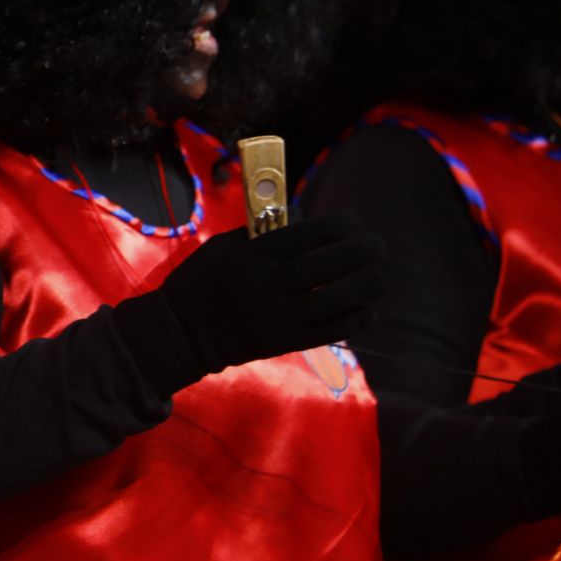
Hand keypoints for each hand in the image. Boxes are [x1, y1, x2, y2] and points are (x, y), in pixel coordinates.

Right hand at [137, 210, 382, 386]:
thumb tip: (307, 219)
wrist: (182, 332)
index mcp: (253, 255)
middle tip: (377, 245)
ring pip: (338, 298)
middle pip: (331, 263)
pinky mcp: (284, 342)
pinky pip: (332, 330)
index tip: (354, 221)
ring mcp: (278, 315)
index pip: (311, 233)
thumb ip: (260, 232)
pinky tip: (368, 309)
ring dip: (367, 285)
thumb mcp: (222, 247)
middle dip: (364, 251)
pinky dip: (357, 318)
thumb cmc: (201, 281)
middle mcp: (268, 283)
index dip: (342, 224)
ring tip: (378, 277)